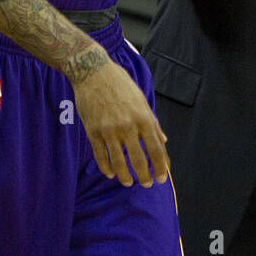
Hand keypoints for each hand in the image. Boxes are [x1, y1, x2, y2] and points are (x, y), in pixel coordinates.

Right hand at [71, 52, 170, 187]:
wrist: (92, 72)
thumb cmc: (120, 84)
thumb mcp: (141, 99)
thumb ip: (152, 122)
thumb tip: (163, 140)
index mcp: (143, 118)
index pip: (155, 149)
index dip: (160, 167)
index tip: (162, 178)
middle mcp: (127, 126)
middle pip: (138, 160)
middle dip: (144, 176)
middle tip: (147, 183)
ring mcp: (109, 130)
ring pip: (118, 161)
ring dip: (125, 176)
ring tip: (129, 183)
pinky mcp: (93, 131)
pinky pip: (100, 155)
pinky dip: (106, 167)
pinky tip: (110, 173)